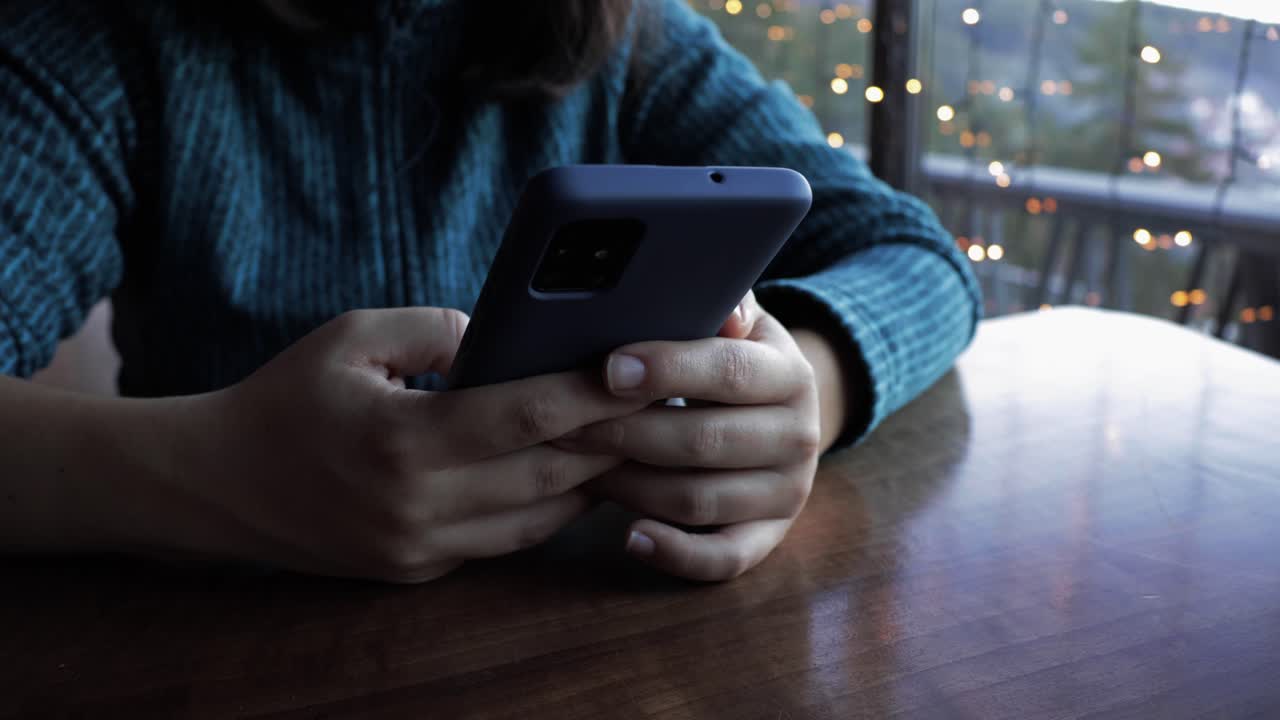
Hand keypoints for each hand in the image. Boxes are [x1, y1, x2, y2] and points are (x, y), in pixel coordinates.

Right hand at [167, 308, 648, 582]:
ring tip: (631, 438)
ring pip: (539, 519)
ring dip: (591, 480)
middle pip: (549, 473)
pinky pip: (505, 543)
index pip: (526, 416)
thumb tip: (509, 340)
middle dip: (611, 438)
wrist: (217, 486)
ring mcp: (420, 549)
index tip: (640, 369)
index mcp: (402, 440)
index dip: (592, 393)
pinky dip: (547, 509)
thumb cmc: (285, 399)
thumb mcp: (351, 338)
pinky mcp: (418, 572)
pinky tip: (573, 475)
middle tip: (659, 403)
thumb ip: (437, 329)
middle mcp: (418, 506)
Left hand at [558, 291, 822, 580]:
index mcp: (791, 375)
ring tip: (577, 465)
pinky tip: (629, 537)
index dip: (668, 370)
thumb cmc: (735, 361)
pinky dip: (675, 554)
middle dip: (625, 432)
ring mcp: (786, 494)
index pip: (730, 372)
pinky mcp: (768, 539)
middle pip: (704, 441)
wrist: (782, 416)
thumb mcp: (738, 323)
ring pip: (699, 499)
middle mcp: (800, 437)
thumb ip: (723, 304)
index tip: (608, 368)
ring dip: (630, 485)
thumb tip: (722, 306)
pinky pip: (722, 559)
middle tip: (563, 423)